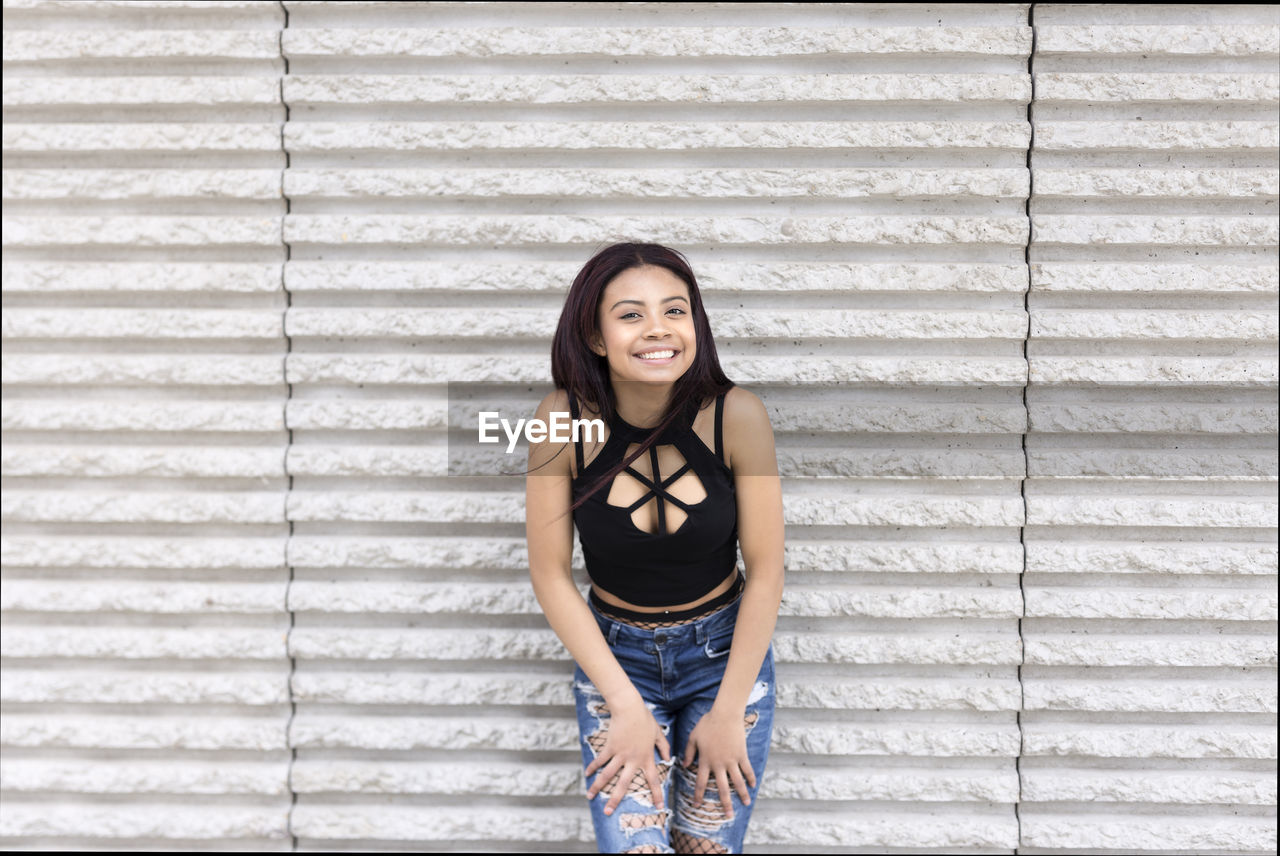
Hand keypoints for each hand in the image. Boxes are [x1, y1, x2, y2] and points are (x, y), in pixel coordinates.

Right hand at [584, 695, 670, 815]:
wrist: (629, 708)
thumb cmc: (644, 719)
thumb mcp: (658, 733)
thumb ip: (663, 747)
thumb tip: (667, 758)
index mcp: (646, 758)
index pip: (653, 780)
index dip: (657, 794)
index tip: (658, 807)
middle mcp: (632, 759)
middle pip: (623, 784)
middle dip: (615, 800)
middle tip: (608, 812)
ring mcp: (620, 754)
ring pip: (607, 775)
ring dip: (597, 786)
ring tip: (589, 797)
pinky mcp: (610, 747)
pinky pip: (600, 760)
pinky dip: (593, 767)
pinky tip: (587, 774)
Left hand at [681, 705, 754, 817]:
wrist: (725, 714)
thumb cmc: (707, 724)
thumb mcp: (693, 737)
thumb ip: (689, 752)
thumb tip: (684, 765)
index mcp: (706, 761)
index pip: (701, 783)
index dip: (699, 796)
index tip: (697, 806)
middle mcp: (719, 764)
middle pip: (722, 788)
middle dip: (725, 803)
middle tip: (728, 816)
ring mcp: (732, 760)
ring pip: (737, 782)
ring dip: (741, 794)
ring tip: (745, 804)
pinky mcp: (741, 754)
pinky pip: (747, 769)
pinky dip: (751, 777)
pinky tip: (753, 786)